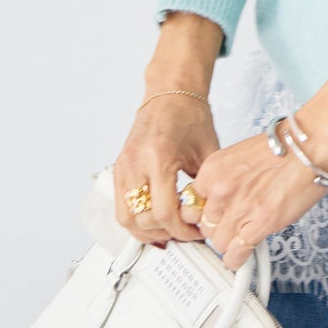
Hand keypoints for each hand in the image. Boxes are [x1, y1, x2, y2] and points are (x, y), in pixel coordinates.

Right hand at [113, 94, 219, 246]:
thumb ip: (206, 187)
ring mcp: (123, 167)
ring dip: (147, 232)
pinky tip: (153, 222)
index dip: (182, 230)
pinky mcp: (119, 168)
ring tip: (169, 232)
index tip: (196, 231)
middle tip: (185, 234)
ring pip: (126, 218)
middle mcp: (135, 164)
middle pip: (142, 220)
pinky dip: (135, 220)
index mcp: (159, 158)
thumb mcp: (207, 153)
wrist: (171, 92)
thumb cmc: (190, 115)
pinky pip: (120, 206)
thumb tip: (207, 217)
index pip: (163, 212)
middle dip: (166, 233)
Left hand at [182, 110, 327, 270]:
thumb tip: (222, 198)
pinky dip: (237, 259)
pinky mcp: (259, 225)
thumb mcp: (240, 156)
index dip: (205, 212)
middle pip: (204, 225)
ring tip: (241, 237)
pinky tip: (241, 256)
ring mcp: (238, 209)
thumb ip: (226, 178)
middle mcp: (220, 189)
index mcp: (213, 169)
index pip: (192, 204)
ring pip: (219, 242)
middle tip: (231, 225)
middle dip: (218, 227)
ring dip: (230, 242)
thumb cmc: (285, 147)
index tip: (211, 216)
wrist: (310, 146)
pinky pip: (236, 253)